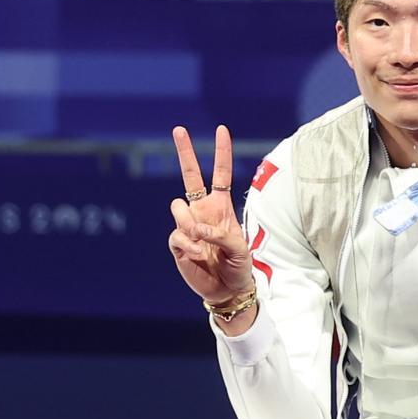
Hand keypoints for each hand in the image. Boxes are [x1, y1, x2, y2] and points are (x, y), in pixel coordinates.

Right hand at [166, 122, 254, 313]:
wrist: (226, 289)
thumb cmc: (238, 266)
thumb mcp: (240, 249)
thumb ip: (221, 234)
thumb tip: (197, 228)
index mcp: (221, 206)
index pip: (220, 174)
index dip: (221, 152)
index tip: (221, 130)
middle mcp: (202, 210)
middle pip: (190, 175)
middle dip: (185, 151)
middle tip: (179, 128)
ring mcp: (187, 224)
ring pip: (178, 206)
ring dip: (190, 223)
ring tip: (202, 244)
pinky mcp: (177, 242)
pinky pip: (177, 234)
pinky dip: (189, 245)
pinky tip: (196, 255)